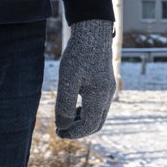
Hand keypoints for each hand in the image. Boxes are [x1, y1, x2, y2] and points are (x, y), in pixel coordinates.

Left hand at [55, 19, 115, 138]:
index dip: (73, 133)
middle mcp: (107, 95)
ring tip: (64, 118)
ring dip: (82, 121)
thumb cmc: (78, 55)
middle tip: (60, 129)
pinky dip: (87, 112)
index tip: (57, 132)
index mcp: (99, 96)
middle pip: (96, 124)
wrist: (92, 33)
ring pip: (99, 116)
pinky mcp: (106, 83)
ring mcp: (108, 89)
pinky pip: (99, 106)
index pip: (88, 126)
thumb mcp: (67, 80)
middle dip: (78, 130)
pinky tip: (73, 106)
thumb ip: (65, 105)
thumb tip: (62, 126)